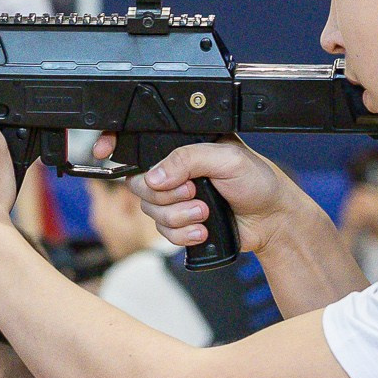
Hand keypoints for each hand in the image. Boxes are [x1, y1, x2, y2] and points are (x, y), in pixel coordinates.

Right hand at [96, 133, 312, 258]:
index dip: (117, 146)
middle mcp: (176, 171)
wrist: (273, 220)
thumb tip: (155, 176)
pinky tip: (203, 229)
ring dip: (179, 217)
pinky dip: (183, 235)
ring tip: (206, 211)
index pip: (142, 142)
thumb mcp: (226, 158)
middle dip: (167, 196)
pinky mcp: (182, 223)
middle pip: (140, 184)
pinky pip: (164, 234)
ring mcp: (178, 198)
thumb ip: (187, 159)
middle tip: (194, 192)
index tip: (104, 151)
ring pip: (151, 212)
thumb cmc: (258, 182)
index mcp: (183, 146)